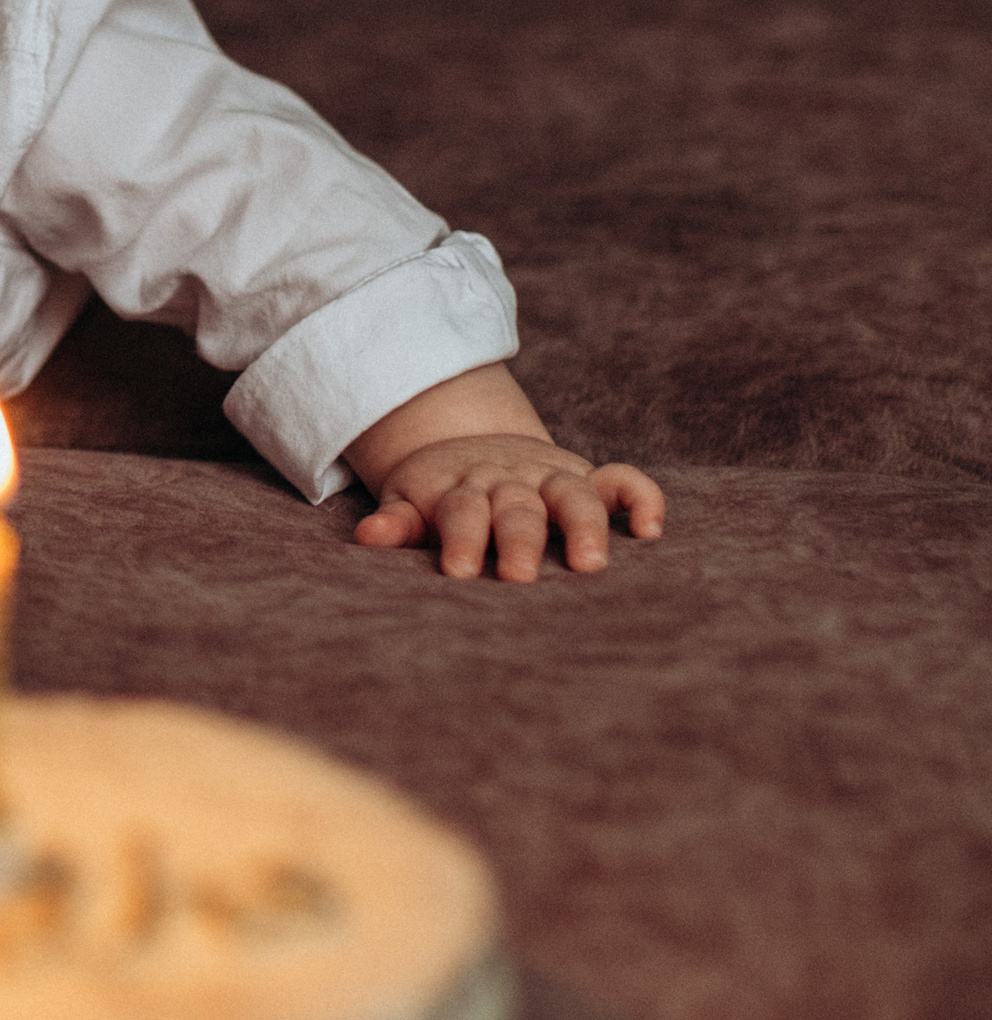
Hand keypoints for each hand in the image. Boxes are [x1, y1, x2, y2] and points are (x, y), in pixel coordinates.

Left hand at [354, 436, 665, 581]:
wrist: (468, 442)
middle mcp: (510, 481)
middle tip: (519, 577)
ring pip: (572, 494)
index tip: (461, 572)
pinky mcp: (586, 478)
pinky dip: (641, 498)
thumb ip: (396, 522)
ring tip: (589, 564)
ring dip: (583, 524)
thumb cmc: (436, 493)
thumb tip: (367, 536)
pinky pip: (622, 481)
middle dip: (520, 539)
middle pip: (517, 507)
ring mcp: (550, 478)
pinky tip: (651, 531)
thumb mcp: (409, 501)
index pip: (461, 511)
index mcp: (461, 489)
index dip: (462, 538)